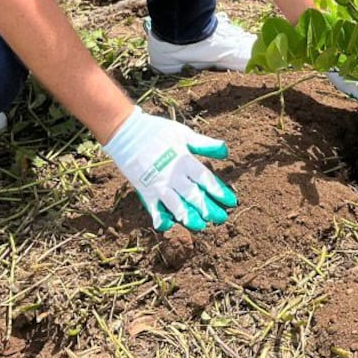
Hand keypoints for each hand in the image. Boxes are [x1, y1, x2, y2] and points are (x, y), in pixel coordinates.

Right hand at [103, 106, 236, 232]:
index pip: (206, 179)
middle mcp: (173, 175)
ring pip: (176, 205)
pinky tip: (169, 225)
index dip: (219, 191)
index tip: (232, 201)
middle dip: (209, 208)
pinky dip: (161, 217)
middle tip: (222, 218)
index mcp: (184, 160)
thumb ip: (204, 145)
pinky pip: (154, 208)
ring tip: (201, 225)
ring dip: (189, 216)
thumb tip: (225, 151)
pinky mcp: (144, 190)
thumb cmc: (157, 131)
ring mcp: (158, 184)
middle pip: (194, 195)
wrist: (126, 133)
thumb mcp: (183, 134)